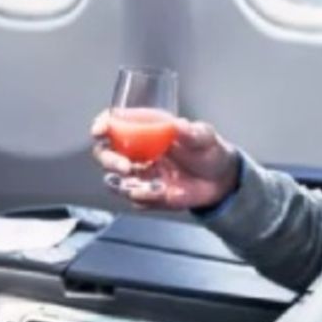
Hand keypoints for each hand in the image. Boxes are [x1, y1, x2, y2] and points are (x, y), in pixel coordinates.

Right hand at [89, 111, 238, 211]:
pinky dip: (144, 198)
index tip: (100, 130)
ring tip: (147, 186)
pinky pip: (135, 199)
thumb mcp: (204, 136)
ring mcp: (140, 175)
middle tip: (126, 166)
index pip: (113, 123)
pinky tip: (162, 193)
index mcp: (144, 129)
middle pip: (105, 153)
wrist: (220, 180)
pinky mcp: (147, 195)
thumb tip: (179, 126)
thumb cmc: (208, 150)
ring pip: (114, 180)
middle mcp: (136, 151)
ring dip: (123, 185)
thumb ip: (192, 133)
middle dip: (109, 160)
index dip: (102, 125)